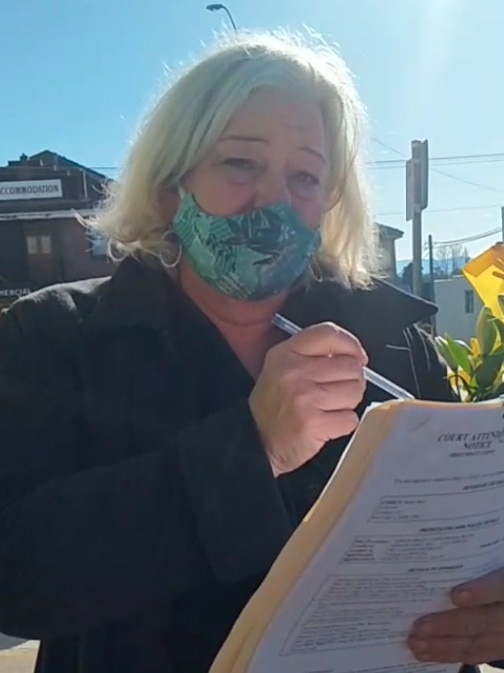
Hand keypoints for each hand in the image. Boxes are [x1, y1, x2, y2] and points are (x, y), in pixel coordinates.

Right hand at [249, 322, 366, 476]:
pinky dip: (343, 424)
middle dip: (351, 380)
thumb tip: (354, 355)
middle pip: (350, 365)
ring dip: (348, 403)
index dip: (351, 344)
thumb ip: (313, 354)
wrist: (258, 442)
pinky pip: (350, 419)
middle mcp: (293, 372)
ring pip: (355, 391)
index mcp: (286, 354)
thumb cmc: (275, 406)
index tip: (357, 357)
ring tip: (328, 408)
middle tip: (335, 392)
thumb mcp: (282, 368)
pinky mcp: (313, 424)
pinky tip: (326, 424)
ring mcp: (303, 398)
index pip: (329, 333)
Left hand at [408, 568, 503, 664]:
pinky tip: (429, 653)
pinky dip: (452, 654)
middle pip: (485, 621)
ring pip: (480, 643)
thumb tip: (439, 543)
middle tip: (419, 626)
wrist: (503, 595)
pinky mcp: (500, 646)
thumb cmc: (489, 568)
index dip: (480, 592)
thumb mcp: (489, 560)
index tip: (456, 596)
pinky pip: (479, 654)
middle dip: (450, 625)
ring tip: (416, 644)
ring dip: (445, 646)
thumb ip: (472, 564)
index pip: (499, 587)